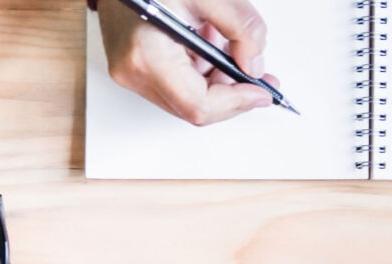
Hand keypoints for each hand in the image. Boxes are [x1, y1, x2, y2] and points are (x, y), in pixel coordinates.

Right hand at [97, 0, 277, 125]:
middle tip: (260, 77)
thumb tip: (254, 65)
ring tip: (226, 43)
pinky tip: (207, 42)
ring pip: (187, 98)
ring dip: (216, 78)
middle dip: (231, 93)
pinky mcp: (133, 69)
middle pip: (194, 108)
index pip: (199, 105)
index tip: (262, 92)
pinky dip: (200, 71)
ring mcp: (130, 73)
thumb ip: (241, 28)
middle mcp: (133, 72)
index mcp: (147, 55)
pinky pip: (175, 85)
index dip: (237, 102)